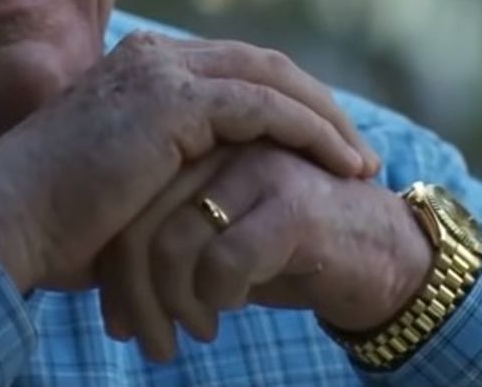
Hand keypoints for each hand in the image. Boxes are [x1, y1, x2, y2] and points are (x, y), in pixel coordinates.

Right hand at [0, 33, 381, 293]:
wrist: (10, 219)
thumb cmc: (53, 220)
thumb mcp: (119, 179)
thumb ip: (162, 167)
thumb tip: (198, 196)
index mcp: (137, 66)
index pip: (231, 69)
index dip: (284, 101)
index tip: (322, 143)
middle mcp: (152, 56)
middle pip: (261, 64)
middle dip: (317, 104)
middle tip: (356, 150)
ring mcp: (162, 72)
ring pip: (273, 79)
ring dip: (327, 119)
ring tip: (361, 164)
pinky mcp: (175, 102)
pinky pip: (266, 108)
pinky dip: (311, 132)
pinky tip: (339, 164)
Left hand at [96, 143, 431, 362]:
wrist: (378, 258)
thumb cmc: (281, 251)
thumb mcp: (210, 239)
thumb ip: (161, 236)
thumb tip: (103, 285)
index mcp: (192, 140)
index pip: (125, 202)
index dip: (114, 269)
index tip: (116, 322)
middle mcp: (219, 144)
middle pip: (140, 220)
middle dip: (134, 293)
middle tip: (139, 340)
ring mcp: (257, 166)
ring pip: (174, 241)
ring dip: (173, 304)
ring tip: (189, 335)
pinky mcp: (294, 203)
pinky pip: (226, 258)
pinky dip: (217, 295)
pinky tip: (228, 309)